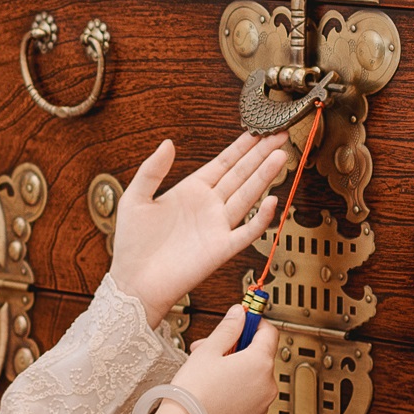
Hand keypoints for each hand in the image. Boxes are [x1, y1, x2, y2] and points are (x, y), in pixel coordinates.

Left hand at [105, 133, 289, 326]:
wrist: (134, 283)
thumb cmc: (132, 246)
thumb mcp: (135, 199)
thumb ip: (151, 171)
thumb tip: (167, 143)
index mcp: (190, 191)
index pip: (223, 163)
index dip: (242, 146)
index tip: (259, 130)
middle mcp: (209, 206)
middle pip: (241, 174)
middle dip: (261, 154)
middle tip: (281, 135)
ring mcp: (218, 226)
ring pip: (248, 195)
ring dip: (264, 176)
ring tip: (280, 155)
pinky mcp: (222, 248)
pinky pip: (247, 231)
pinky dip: (261, 218)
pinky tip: (272, 200)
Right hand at [154, 309, 278, 413]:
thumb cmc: (193, 393)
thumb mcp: (208, 351)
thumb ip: (228, 328)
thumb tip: (239, 314)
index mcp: (259, 363)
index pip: (269, 332)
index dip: (255, 322)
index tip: (244, 320)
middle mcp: (267, 385)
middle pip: (260, 356)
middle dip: (238, 349)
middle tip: (213, 350)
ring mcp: (262, 405)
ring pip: (254, 378)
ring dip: (237, 370)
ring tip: (210, 374)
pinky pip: (250, 397)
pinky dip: (237, 391)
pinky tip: (216, 392)